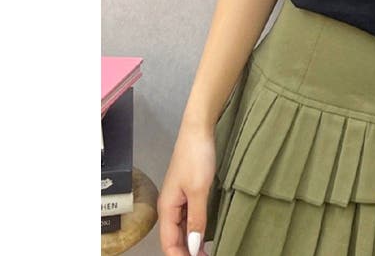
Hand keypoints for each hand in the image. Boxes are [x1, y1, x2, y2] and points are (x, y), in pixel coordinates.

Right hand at [157, 122, 216, 254]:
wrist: (198, 130)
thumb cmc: (196, 157)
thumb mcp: (199, 190)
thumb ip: (196, 219)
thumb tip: (192, 247)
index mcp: (167, 208)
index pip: (168, 243)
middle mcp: (170, 206)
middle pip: (174, 238)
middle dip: (187, 252)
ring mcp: (179, 198)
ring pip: (182, 229)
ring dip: (192, 243)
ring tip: (206, 252)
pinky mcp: (188, 191)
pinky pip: (188, 217)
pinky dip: (195, 229)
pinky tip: (204, 235)